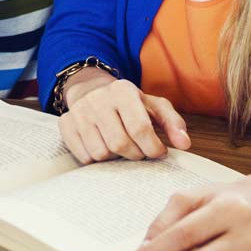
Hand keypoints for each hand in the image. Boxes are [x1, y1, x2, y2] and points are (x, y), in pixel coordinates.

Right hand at [58, 70, 189, 163]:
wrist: (92, 91)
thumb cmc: (129, 104)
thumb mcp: (154, 106)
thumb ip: (173, 123)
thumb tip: (184, 144)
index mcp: (123, 90)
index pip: (140, 128)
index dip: (152, 147)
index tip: (158, 152)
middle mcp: (98, 99)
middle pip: (120, 143)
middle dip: (135, 154)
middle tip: (139, 152)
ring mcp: (79, 112)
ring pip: (101, 153)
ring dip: (115, 158)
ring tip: (120, 147)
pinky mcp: (66, 125)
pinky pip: (84, 156)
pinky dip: (97, 159)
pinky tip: (103, 147)